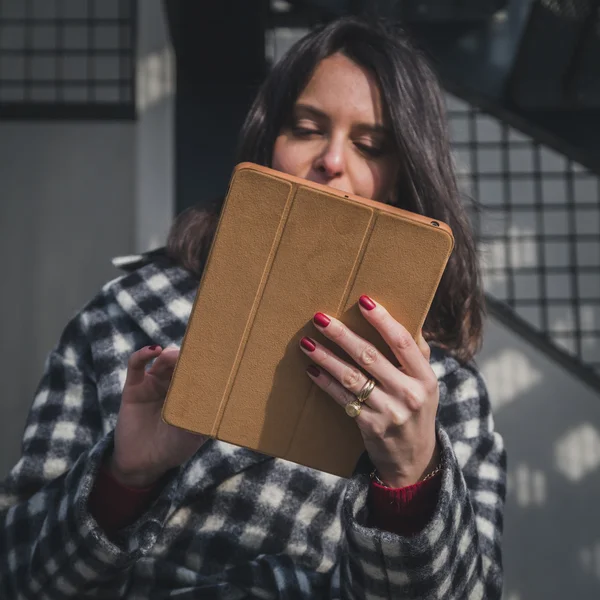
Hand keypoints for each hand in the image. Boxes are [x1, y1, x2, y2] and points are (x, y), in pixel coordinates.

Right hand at [110, 346, 207, 487]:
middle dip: (191, 354)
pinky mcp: (134, 386)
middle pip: (183, 360)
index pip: (201, 369)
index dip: (207, 360)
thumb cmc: (174, 447)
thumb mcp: (196, 431)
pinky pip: (136, 364)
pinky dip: (143, 354)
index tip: (215, 353)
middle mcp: (174, 384)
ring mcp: (154, 383)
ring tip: (175, 357)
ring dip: (171, 354)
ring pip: (164, 359)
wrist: (144, 464)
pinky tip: (154, 351)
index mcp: (192, 391)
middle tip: (197, 352)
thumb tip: (225, 396)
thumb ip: (206, 413)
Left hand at [300, 295, 438, 487]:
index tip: (363, 300)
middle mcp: (409, 393)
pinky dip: (326, 383)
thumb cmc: (416, 410)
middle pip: (370, 357)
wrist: (414, 459)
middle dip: (342, 335)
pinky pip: (343, 399)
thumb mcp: (426, 383)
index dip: (382, 320)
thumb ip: (418, 353)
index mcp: (425, 377)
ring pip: (351, 378)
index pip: (403, 342)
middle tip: (320, 318)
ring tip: (307, 342)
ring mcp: (390, 412)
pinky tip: (312, 370)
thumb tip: (411, 316)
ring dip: (327, 358)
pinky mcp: (371, 426)